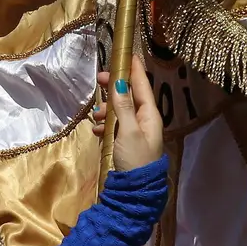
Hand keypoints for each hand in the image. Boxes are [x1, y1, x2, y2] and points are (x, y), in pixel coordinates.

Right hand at [90, 53, 163, 171]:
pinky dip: (105, 125)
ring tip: (96, 115)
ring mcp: (135, 132)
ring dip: (107, 109)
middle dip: (115, 88)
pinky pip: (115, 126)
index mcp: (149, 115)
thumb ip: (123, 107)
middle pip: (129, 96)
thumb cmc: (135, 160)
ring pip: (120, 111)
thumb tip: (119, 83)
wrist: (135, 192)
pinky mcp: (126, 143)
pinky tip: (96, 130)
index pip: (142, 86)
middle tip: (100, 79)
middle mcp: (144, 121)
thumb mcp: (128, 132)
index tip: (128, 53)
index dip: (134, 69)